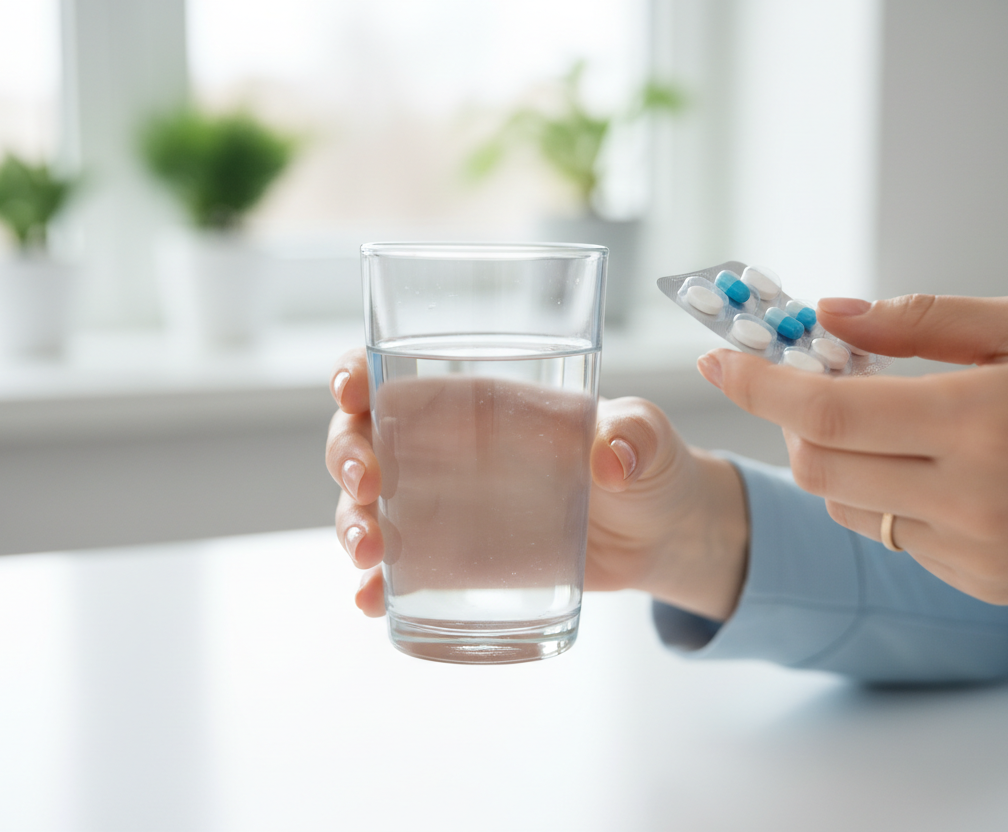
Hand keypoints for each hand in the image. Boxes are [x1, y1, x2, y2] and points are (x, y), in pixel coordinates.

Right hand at [326, 348, 748, 620]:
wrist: (661, 537)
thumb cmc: (647, 465)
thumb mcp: (648, 439)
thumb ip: (634, 435)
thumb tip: (608, 457)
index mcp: (481, 405)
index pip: (401, 376)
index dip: (357, 375)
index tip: (350, 390)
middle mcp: (448, 453)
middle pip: (365, 440)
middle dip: (346, 456)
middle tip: (366, 486)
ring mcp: (446, 510)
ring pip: (369, 508)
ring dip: (351, 524)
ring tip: (368, 553)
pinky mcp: (458, 561)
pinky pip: (400, 571)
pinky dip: (376, 586)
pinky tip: (372, 600)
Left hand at [697, 294, 1007, 604]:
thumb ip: (919, 320)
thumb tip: (827, 315)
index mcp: (984, 419)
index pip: (827, 412)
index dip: (758, 386)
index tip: (715, 360)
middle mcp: (974, 496)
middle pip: (817, 466)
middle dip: (794, 422)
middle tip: (820, 384)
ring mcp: (978, 552)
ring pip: (847, 506)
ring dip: (838, 461)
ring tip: (893, 423)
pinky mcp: (987, 583)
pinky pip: (894, 539)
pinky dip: (887, 499)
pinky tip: (939, 471)